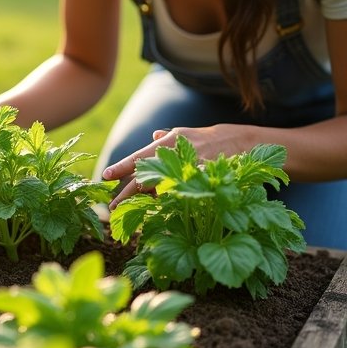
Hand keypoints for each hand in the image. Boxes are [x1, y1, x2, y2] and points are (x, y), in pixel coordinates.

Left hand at [103, 123, 253, 209]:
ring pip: (160, 188)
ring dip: (143, 202)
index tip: (106, 176)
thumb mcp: (185, 135)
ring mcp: (188, 169)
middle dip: (127, 193)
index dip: (122, 167)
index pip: (140, 156)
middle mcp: (175, 155)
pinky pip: (182, 195)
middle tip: (111, 207)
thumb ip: (166, 140)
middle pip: (145, 175)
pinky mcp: (202, 182)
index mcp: (167, 143)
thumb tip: (153, 134)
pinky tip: (157, 213)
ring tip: (128, 212)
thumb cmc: (207, 140)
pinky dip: (169, 203)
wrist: (240, 141)